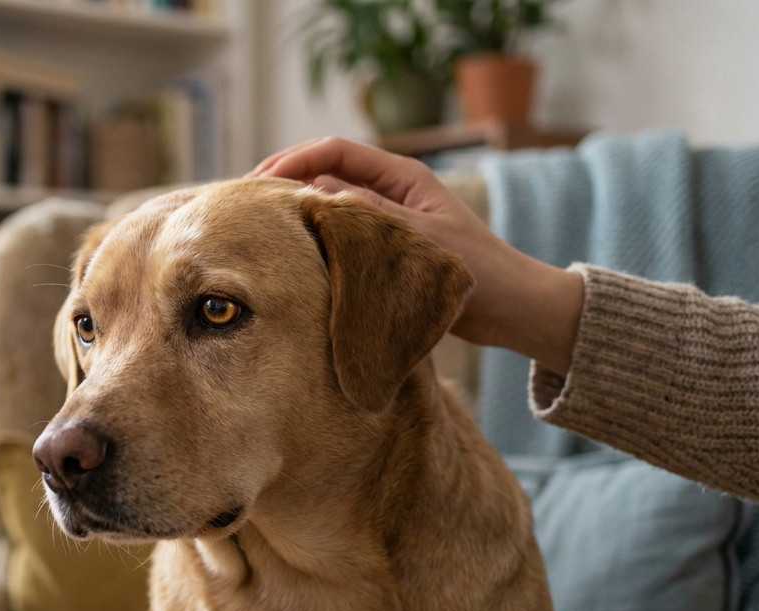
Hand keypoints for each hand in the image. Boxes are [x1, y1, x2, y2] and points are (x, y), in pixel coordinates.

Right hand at [250, 136, 584, 375]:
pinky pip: (341, 236)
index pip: (336, 152)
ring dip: (297, 212)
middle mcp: (393, 193)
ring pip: (330, 206)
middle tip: (246, 202)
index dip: (294, 160)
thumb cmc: (479, 272)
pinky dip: (314, 239)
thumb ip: (368, 216)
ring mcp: (387, 220)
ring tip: (259, 226)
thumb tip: (314, 191)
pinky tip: (291, 254)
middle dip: (286, 182)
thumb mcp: (418, 240)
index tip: (260, 181)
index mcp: (404, 177)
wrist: (513, 310)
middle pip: (326, 173)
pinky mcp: (386, 250)